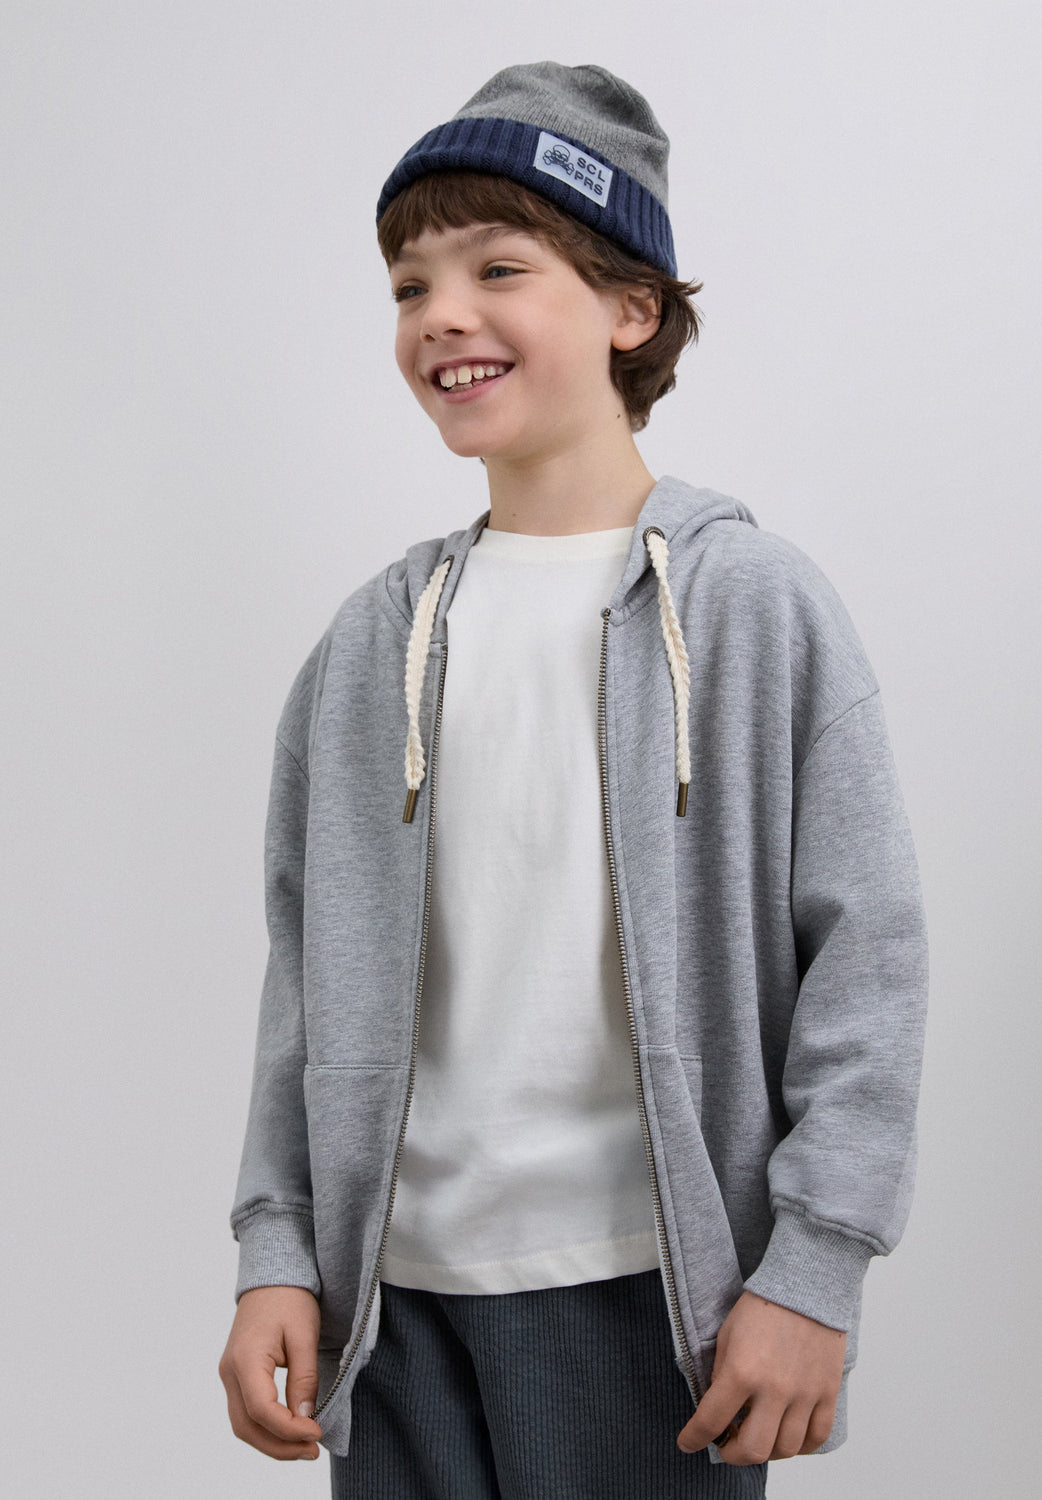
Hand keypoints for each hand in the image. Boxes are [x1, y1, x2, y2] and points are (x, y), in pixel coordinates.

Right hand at [219, 1285, 323, 1459]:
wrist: (271, 1277)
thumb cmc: (290, 1299)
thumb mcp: (304, 1336)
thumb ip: (303, 1378)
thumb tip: (304, 1418)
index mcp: (245, 1359)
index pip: (261, 1410)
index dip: (288, 1429)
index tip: (317, 1433)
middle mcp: (229, 1372)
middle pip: (246, 1426)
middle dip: (279, 1446)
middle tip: (313, 1451)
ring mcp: (229, 1375)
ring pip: (243, 1424)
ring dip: (272, 1442)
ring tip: (304, 1447)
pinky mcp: (237, 1376)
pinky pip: (246, 1412)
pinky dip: (266, 1428)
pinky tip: (290, 1431)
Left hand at [677, 1291, 845, 1464]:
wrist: (806, 1286)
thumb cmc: (762, 1307)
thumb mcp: (727, 1335)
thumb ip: (722, 1375)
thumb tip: (720, 1410)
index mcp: (742, 1371)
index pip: (711, 1421)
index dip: (694, 1438)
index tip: (687, 1443)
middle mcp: (774, 1389)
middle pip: (753, 1450)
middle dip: (732, 1454)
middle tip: (726, 1444)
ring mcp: (804, 1394)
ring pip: (785, 1449)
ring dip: (766, 1451)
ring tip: (756, 1437)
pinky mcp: (827, 1393)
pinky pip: (817, 1437)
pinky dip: (801, 1446)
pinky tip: (787, 1436)